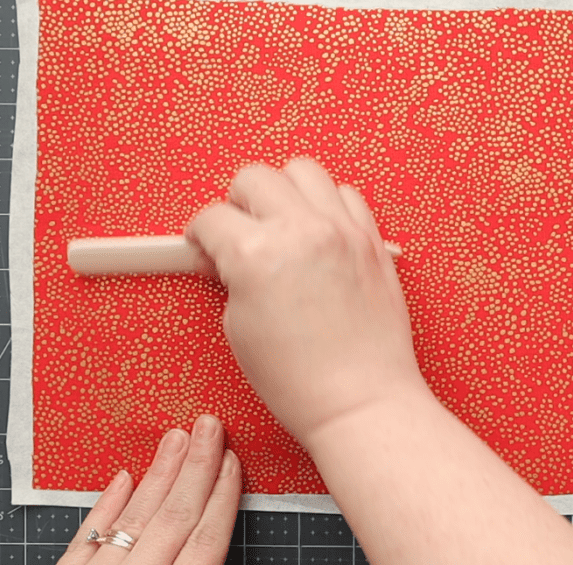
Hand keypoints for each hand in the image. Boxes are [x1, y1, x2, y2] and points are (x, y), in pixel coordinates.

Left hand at [59, 415, 240, 564]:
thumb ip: (198, 562)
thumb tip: (212, 526)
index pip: (206, 540)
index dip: (222, 498)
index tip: (231, 460)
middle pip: (175, 519)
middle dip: (196, 469)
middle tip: (208, 426)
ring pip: (135, 520)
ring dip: (159, 476)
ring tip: (175, 439)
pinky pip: (87, 536)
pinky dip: (106, 507)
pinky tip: (123, 479)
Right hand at [186, 159, 427, 445]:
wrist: (361, 400)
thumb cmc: (301, 380)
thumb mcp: (239, 328)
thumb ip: (231, 276)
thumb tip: (228, 255)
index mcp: (256, 254)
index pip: (211, 217)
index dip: (200, 236)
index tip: (204, 248)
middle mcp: (301, 231)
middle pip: (254, 177)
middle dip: (238, 203)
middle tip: (240, 233)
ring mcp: (342, 231)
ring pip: (303, 171)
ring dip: (284, 192)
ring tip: (282, 225)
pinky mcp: (371, 240)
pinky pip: (346, 195)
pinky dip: (327, 205)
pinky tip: (319, 233)